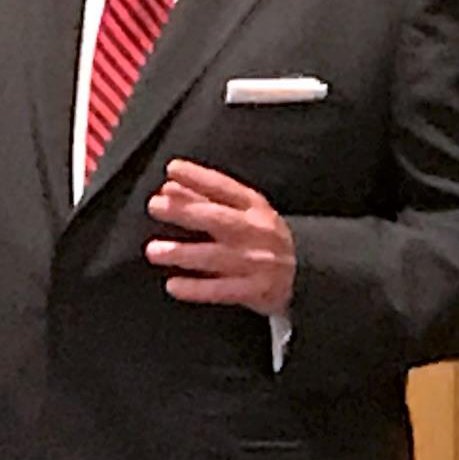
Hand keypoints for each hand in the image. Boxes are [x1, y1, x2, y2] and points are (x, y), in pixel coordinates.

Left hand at [145, 159, 295, 316]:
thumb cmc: (262, 238)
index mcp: (255, 207)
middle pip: (218, 219)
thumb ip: (205, 199)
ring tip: (153, 251)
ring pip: (216, 256)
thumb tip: (169, 186)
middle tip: (155, 206)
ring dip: (183, 253)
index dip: (199, 177)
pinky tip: (173, 285)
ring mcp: (257, 262)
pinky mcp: (256, 290)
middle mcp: (257, 231)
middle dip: (186, 211)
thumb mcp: (243, 213)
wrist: (304, 274)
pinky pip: (222, 290)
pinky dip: (197, 289)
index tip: (173, 169)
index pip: (225, 188)